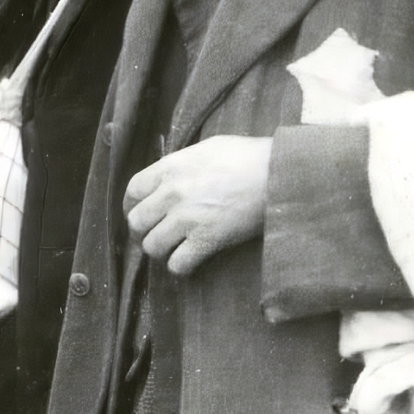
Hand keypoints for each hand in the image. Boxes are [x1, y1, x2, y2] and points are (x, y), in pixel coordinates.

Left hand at [125, 135, 272, 275]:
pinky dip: (181, 266)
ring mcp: (188, 218)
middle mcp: (173, 193)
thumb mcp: (211, 147)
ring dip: (162, 250)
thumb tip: (176, 174)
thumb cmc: (252, 157)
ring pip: (152, 246)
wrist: (280, 173)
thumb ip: (185, 162)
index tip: (144, 212)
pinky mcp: (207, 240)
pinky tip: (191, 260)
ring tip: (175, 248)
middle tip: (158, 233)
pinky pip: (178, 264)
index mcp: (172, 167)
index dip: (134, 205)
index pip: (133, 190)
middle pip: (137, 221)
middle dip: (145, 230)